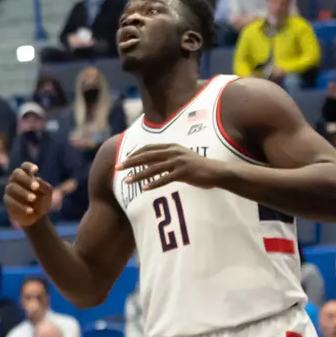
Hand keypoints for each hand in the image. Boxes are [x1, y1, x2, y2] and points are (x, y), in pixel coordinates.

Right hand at [5, 163, 53, 227]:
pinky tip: (30, 210)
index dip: (29, 166)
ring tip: (33, 199)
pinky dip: (21, 206)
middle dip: (26, 179)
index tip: (36, 170)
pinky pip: (10, 201)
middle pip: (17, 174)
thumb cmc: (42, 201)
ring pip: (12, 187)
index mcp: (26, 175)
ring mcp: (10, 190)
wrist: (37, 217)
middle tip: (36, 187)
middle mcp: (16, 180)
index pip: (25, 166)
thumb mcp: (47, 193)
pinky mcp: (7, 201)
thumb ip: (44, 186)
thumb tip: (36, 181)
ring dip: (23, 193)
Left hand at [118, 143, 234, 191]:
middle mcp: (173, 152)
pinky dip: (153, 184)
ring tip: (127, 181)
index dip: (134, 154)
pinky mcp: (184, 173)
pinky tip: (144, 189)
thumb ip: (165, 159)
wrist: (217, 172)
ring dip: (138, 175)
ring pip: (153, 168)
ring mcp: (178, 162)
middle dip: (130, 162)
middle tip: (118, 168)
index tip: (123, 161)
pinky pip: (165, 179)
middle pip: (146, 156)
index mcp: (171, 147)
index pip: (147, 148)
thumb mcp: (180, 159)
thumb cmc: (197, 167)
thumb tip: (148, 163)